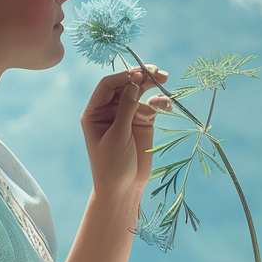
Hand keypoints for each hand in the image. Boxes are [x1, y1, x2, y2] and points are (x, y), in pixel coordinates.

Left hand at [80, 67, 170, 200]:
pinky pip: (152, 106)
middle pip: (125, 85)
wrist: (123, 189)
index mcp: (95, 112)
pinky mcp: (143, 123)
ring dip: (152, 85)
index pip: (108, 85)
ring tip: (165, 78)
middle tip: (157, 72)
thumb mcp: (117, 135)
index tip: (140, 75)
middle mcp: (110, 110)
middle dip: (140, 77)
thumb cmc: (112, 165)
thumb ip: (126, 108)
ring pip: (140, 93)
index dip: (123, 77)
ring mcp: (127, 116)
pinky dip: (159, 102)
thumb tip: (134, 82)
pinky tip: (166, 103)